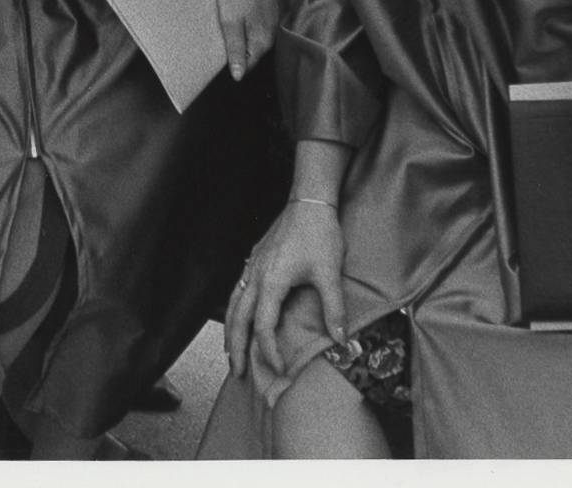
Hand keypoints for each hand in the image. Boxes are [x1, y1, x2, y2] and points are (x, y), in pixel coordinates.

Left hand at [217, 0, 279, 80]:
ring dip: (250, 32)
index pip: (249, 64)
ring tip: (238, 17)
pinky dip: (258, 19)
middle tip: (229, 30)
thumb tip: (238, 76)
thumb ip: (235, 49)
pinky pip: (267, 21)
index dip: (236, 61)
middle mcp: (276, 33)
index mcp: (263, 40)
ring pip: (263, 35)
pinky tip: (249, 7)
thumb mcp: (230, 20)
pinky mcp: (280, 6)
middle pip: (256, 50)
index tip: (226, 50)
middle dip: (243, 47)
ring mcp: (280, 18)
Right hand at [224, 199, 346, 381]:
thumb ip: (333, 308)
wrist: (309, 201)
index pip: (263, 325)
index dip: (269, 350)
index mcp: (271, 281)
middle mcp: (256, 275)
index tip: (278, 368)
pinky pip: (237, 288)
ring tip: (230, 349)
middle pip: (238, 318)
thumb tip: (341, 341)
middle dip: (236, 346)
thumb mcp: (329, 272)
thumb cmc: (319, 234)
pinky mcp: (255, 258)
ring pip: (233, 303)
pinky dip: (233, 308)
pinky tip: (237, 313)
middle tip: (237, 370)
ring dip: (230, 328)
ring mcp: (253, 265)